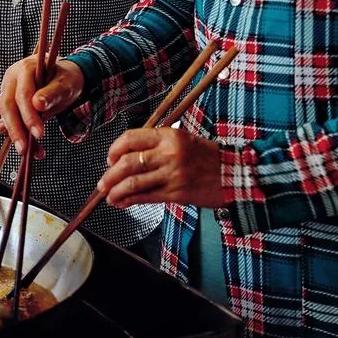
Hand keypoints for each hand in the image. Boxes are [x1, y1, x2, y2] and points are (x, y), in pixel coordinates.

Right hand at [0, 57, 83, 156]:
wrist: (62, 78)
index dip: (29, 116)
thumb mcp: (65, 84)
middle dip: (15, 129)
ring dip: (13, 133)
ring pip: (3, 113)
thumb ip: (52, 93)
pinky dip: (12, 132)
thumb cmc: (64, 79)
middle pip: (7, 105)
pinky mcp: (7, 102)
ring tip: (25, 151)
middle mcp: (12, 78)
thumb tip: (37, 104)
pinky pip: (6, 118)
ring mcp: (7, 90)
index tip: (39, 134)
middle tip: (24, 149)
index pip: (23, 95)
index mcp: (25, 69)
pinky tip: (16, 143)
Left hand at [97, 128, 223, 208]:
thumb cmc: (207, 157)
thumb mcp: (183, 140)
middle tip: (102, 183)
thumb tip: (127, 157)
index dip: (114, 150)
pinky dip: (129, 200)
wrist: (234, 174)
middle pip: (128, 162)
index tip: (109, 159)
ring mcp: (172, 174)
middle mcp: (169, 153)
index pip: (131, 138)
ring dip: (116, 190)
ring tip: (108, 196)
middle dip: (110, 175)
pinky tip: (121, 203)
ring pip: (134, 182)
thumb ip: (157, 145)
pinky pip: (146, 197)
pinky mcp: (177, 193)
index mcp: (169, 135)